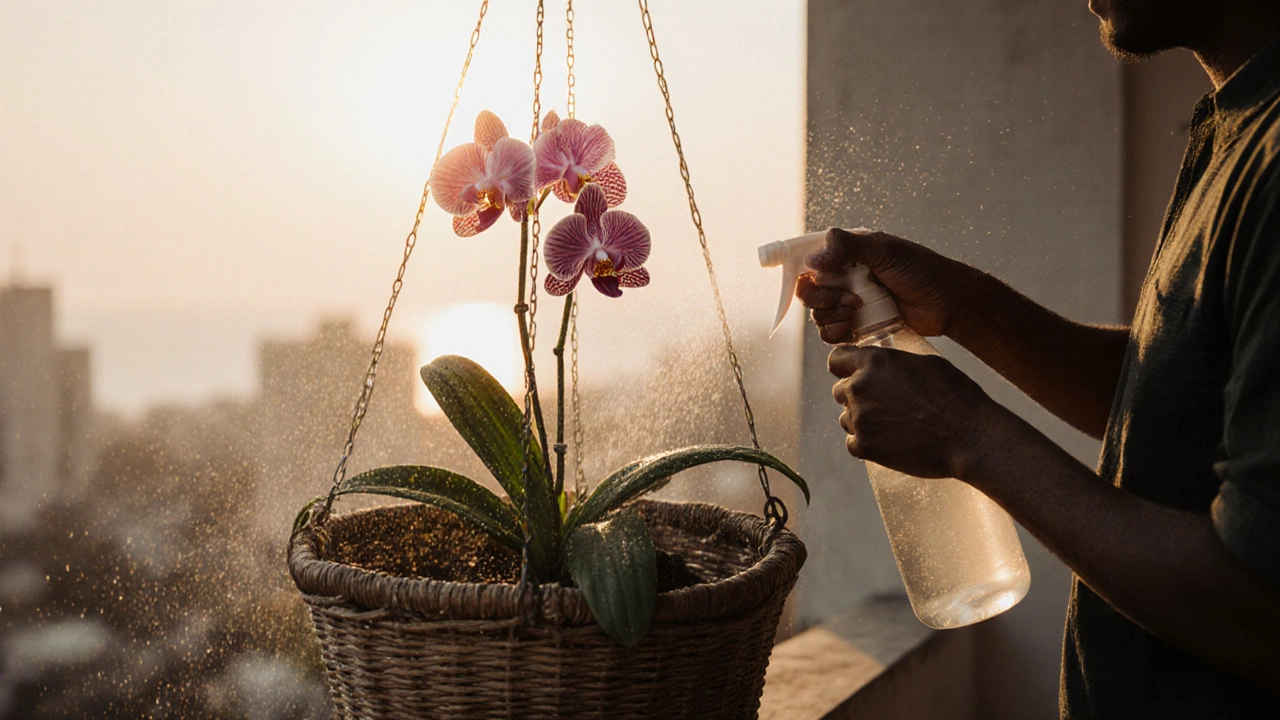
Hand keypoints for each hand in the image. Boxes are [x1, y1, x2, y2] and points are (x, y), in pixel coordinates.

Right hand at [795, 227, 976, 343]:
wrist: (947, 303)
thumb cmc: (921, 271)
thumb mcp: (885, 250)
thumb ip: (848, 247)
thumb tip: (812, 260)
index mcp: (846, 255)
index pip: (809, 262)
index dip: (806, 273)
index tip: (818, 280)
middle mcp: (843, 278)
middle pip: (809, 292)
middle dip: (824, 299)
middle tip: (852, 299)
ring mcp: (848, 302)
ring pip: (817, 315)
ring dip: (832, 316)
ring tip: (857, 311)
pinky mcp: (856, 325)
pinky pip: (830, 334)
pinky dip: (836, 333)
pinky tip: (853, 328)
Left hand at [828, 344, 1005, 478]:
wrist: (969, 436)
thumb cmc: (955, 397)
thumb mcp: (926, 363)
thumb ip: (895, 363)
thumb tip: (885, 365)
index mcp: (874, 362)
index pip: (836, 359)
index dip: (845, 367)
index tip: (852, 374)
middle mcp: (860, 388)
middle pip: (840, 391)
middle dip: (857, 396)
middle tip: (884, 404)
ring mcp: (860, 419)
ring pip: (846, 418)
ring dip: (863, 421)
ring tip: (894, 425)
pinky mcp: (865, 446)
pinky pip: (853, 443)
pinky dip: (867, 444)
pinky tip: (890, 442)